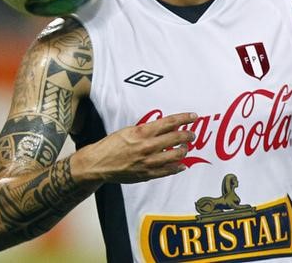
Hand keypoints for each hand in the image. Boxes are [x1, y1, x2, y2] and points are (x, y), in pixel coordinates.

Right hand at [72, 112, 196, 184]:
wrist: (98, 164)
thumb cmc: (111, 145)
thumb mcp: (128, 131)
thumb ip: (147, 130)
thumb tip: (165, 128)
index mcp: (142, 132)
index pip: (169, 123)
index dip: (184, 118)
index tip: (194, 116)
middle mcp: (147, 147)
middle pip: (176, 138)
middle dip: (188, 135)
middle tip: (192, 134)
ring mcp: (148, 162)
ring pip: (176, 156)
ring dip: (184, 150)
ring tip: (185, 148)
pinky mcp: (147, 174)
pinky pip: (168, 171)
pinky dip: (178, 167)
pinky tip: (182, 164)